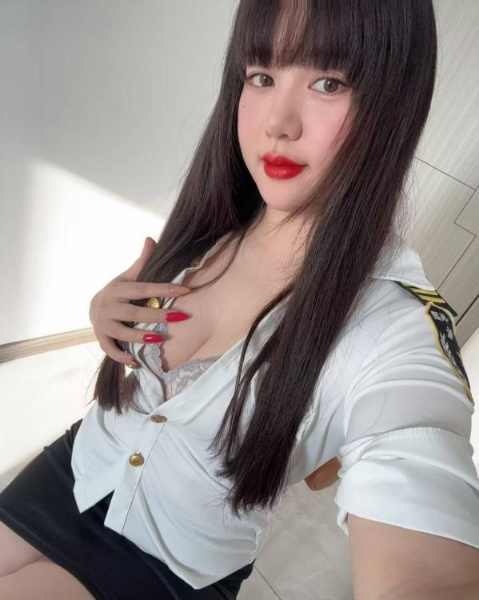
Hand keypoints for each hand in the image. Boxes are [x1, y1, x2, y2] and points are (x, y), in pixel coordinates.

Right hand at [89, 237, 190, 364]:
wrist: (91, 306)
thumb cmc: (118, 291)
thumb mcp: (127, 276)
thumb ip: (142, 262)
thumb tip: (151, 239)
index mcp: (118, 289)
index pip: (144, 288)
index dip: (164, 289)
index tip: (185, 291)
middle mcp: (109, 306)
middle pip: (134, 312)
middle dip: (157, 316)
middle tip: (180, 317)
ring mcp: (103, 323)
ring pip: (122, 333)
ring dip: (140, 337)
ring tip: (160, 340)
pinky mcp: (101, 338)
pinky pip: (110, 350)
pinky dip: (121, 356)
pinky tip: (136, 362)